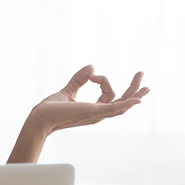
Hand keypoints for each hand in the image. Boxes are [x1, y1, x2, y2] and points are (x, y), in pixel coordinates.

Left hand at [31, 65, 149, 134]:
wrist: (40, 117)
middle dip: (133, 88)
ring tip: (144, 83)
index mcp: (93, 110)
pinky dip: (127, 104)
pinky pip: (114, 109)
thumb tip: (91, 67)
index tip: (91, 73)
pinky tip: (137, 100)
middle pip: (122, 101)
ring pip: (122, 105)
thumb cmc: (51, 109)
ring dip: (134, 94)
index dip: (103, 80)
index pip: (109, 94)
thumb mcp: (68, 90)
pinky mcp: (93, 112)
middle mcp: (98, 114)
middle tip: (141, 74)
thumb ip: (79, 79)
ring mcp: (97, 114)